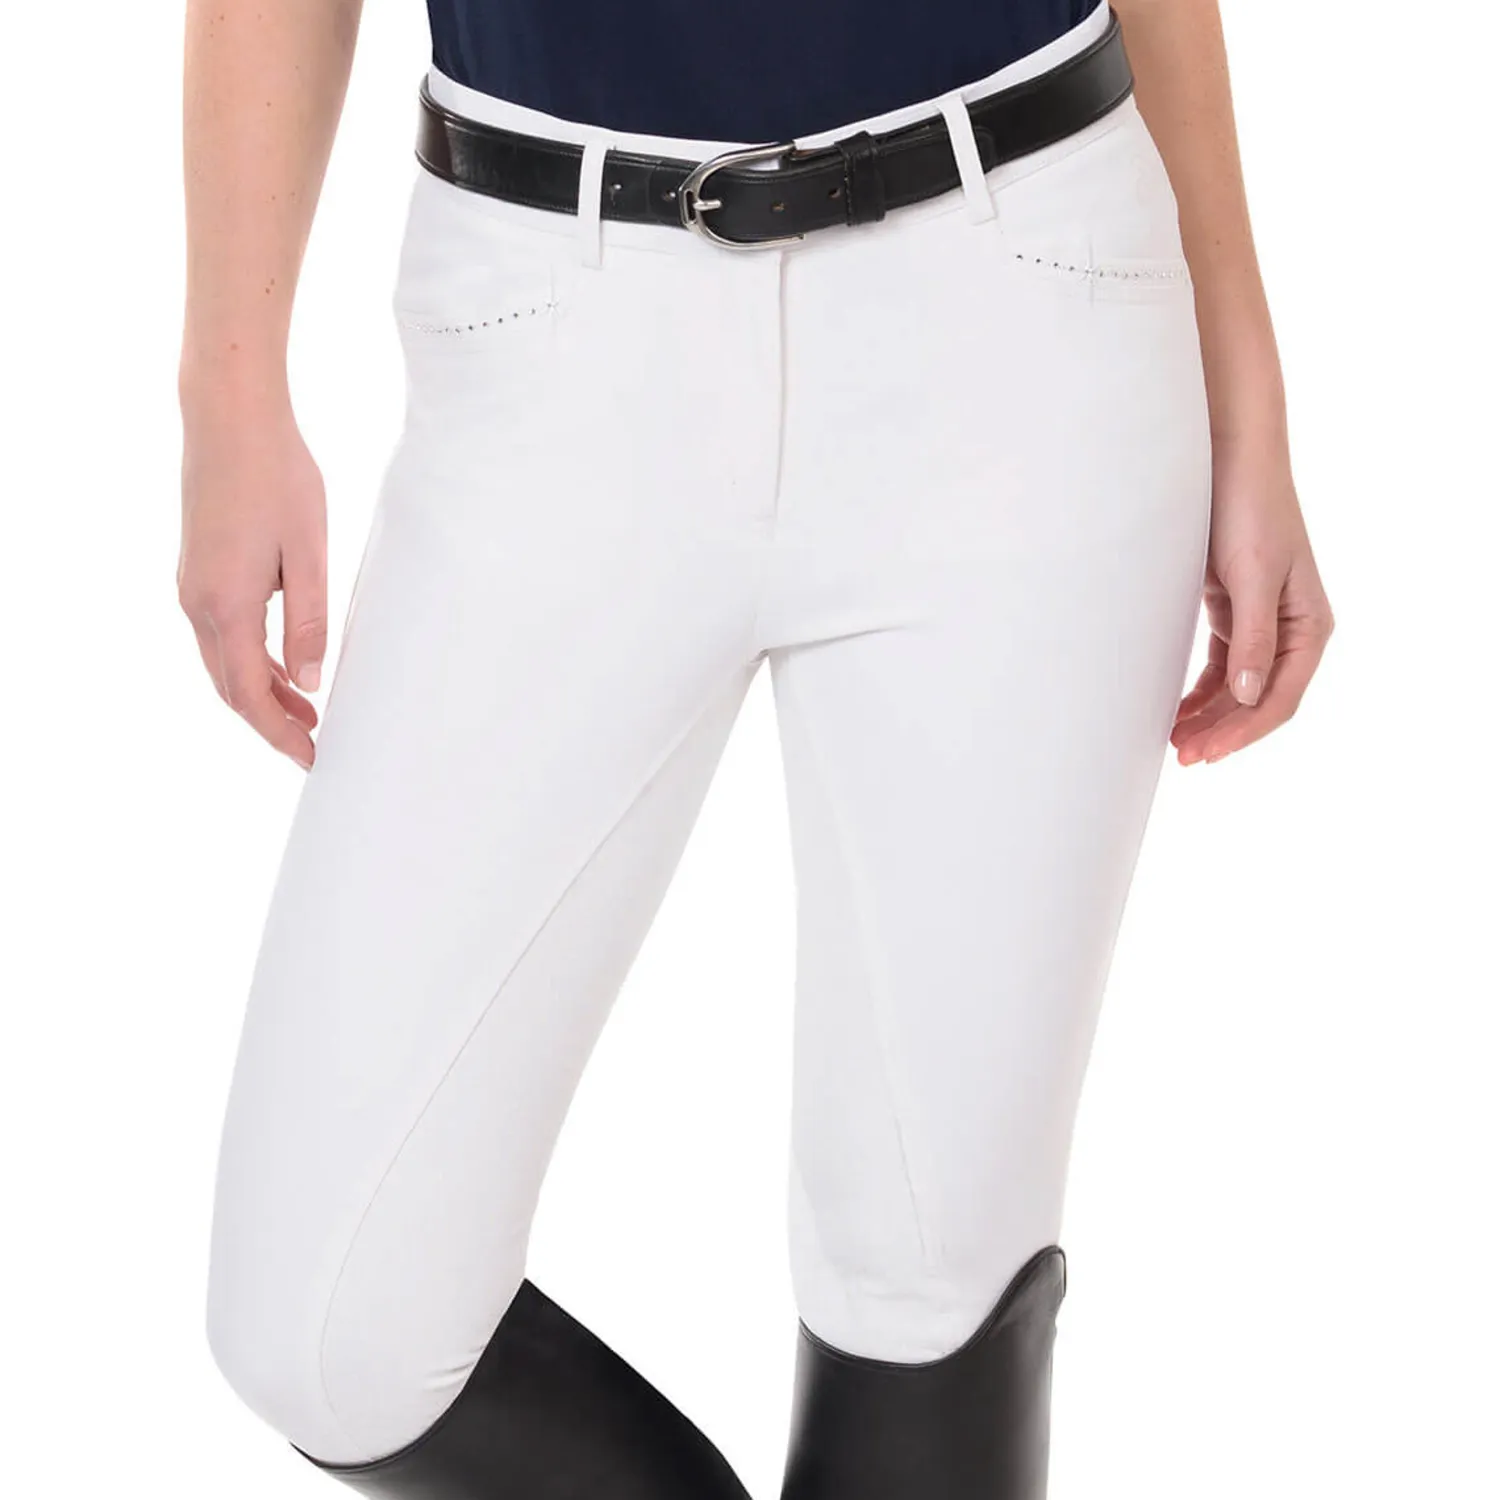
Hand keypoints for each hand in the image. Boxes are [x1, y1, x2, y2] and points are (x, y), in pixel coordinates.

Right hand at [177, 391, 327, 769]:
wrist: (229, 417)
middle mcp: (197, 602)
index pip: (249, 695)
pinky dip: (252, 659)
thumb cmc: (277, 477)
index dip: (279, 733)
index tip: (311, 758)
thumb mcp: (308, 555)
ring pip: (224, 661)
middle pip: (231, 686)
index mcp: (226, 605)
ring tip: (307, 710)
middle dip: (270, 721)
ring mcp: (192, 585)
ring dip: (262, 691)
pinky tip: (283, 664)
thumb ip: (309, 623)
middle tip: (313, 743)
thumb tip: (310, 682)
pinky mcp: (198, 568)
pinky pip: (222, 633)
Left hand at [1171, 431, 1333, 764]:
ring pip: (1236, 688)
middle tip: (1181, 756)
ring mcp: (1262, 621)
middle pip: (1257, 700)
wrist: (1228, 458)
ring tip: (1174, 742)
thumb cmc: (1247, 509)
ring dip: (1208, 717)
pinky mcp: (1233, 611)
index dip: (1243, 731)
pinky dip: (1199, 691)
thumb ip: (1253, 638)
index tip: (1205, 753)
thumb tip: (1250, 696)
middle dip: (1221, 731)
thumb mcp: (1252, 576)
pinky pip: (1220, 666)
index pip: (1279, 699)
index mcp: (1310, 625)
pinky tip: (1176, 710)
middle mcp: (1292, 629)